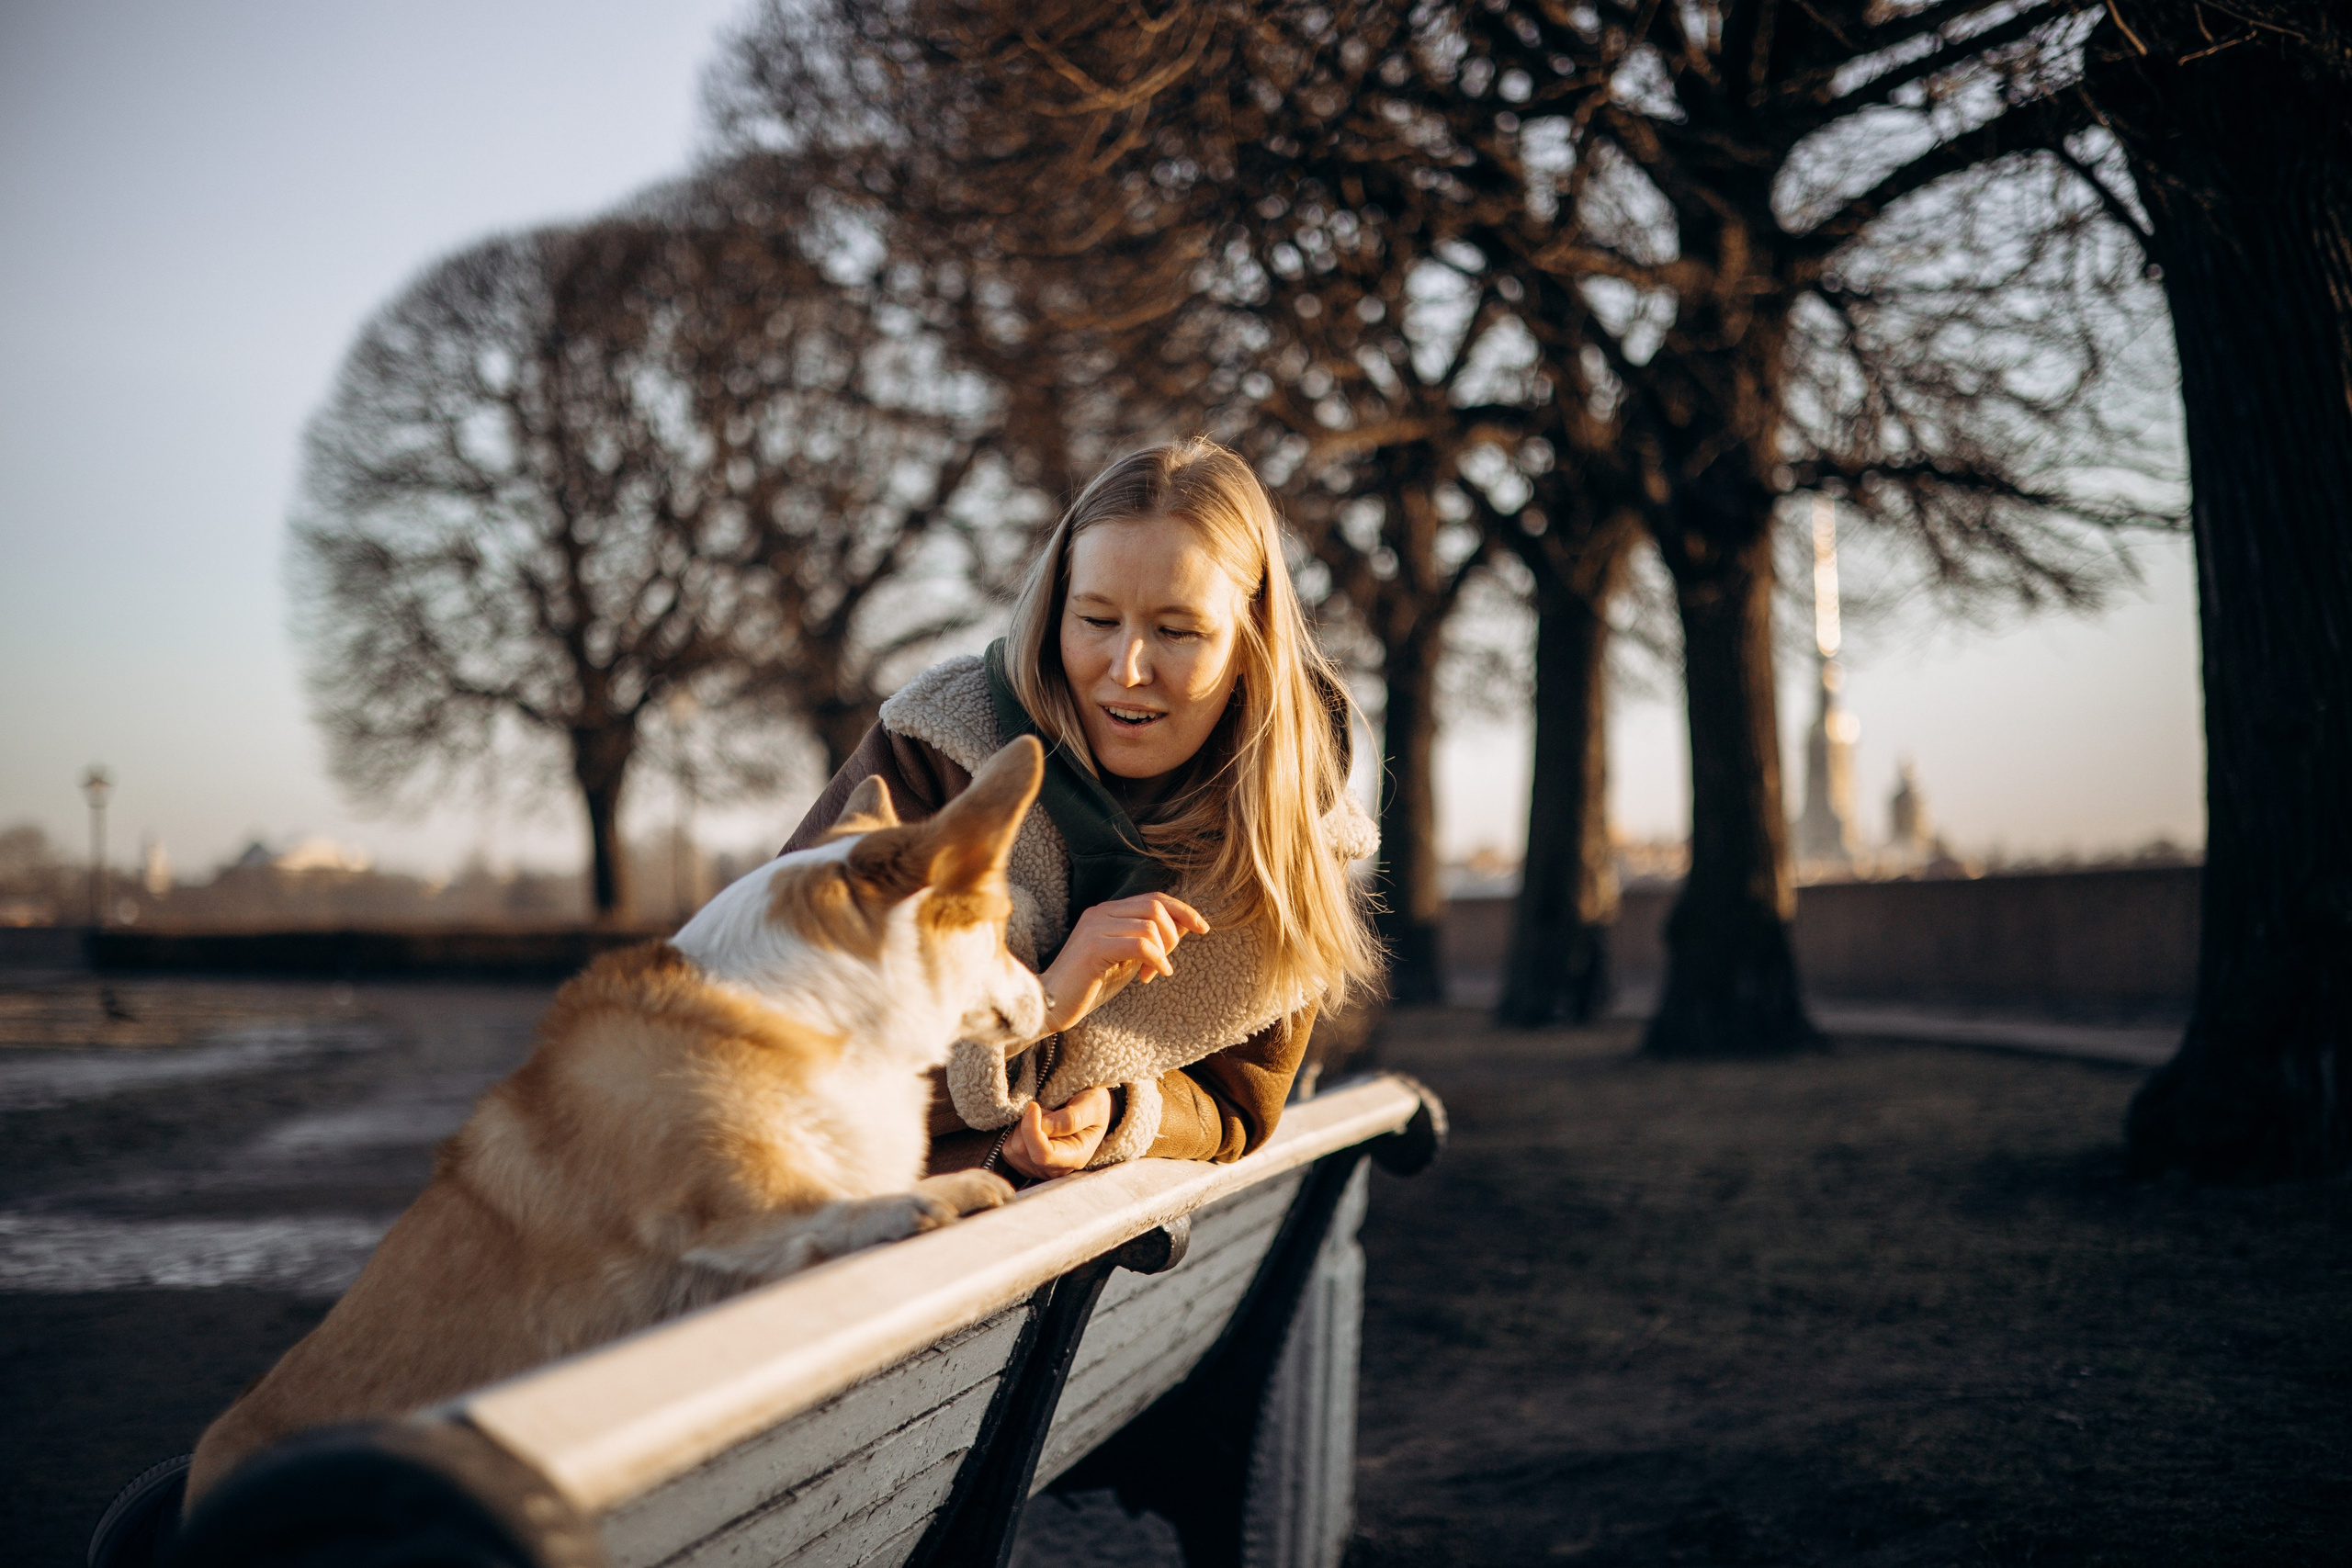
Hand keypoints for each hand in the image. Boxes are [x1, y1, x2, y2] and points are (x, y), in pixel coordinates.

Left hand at [1001, 1087, 1114, 1178]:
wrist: (1093, 1113)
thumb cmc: (1094, 1107)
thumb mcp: (1091, 1106)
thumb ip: (1070, 1118)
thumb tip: (1042, 1125)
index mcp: (1075, 1157)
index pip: (1042, 1154)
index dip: (1031, 1129)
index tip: (1034, 1106)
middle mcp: (1056, 1169)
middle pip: (1023, 1150)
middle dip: (1028, 1124)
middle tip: (1047, 1110)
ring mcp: (1039, 1169)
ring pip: (1012, 1149)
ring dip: (1021, 1127)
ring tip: (1043, 1118)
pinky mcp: (1025, 1164)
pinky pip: (1007, 1148)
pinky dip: (1015, 1132)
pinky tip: (1034, 1126)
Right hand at [1039, 893, 1209, 1033]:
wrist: (1050, 1006)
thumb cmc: (1090, 986)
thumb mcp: (1127, 960)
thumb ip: (1150, 941)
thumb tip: (1186, 926)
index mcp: (1107, 911)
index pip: (1154, 897)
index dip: (1182, 910)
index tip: (1203, 928)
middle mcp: (1100, 912)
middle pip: (1155, 907)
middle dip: (1172, 935)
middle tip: (1164, 963)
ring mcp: (1095, 927)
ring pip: (1149, 925)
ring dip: (1162, 952)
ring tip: (1151, 974)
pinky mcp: (1094, 947)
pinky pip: (1140, 945)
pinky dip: (1155, 960)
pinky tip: (1152, 976)